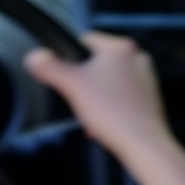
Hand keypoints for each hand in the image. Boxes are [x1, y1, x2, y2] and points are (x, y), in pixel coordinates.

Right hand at [24, 32, 170, 153]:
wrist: (143, 143)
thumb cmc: (114, 113)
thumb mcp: (72, 85)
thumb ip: (50, 68)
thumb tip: (35, 57)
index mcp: (121, 47)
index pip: (85, 40)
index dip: (69, 57)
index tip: (66, 74)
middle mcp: (137, 59)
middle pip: (96, 65)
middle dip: (84, 84)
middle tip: (81, 99)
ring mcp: (146, 80)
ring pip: (108, 84)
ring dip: (96, 99)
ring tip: (93, 115)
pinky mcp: (148, 100)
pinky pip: (120, 100)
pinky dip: (110, 110)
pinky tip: (104, 124)